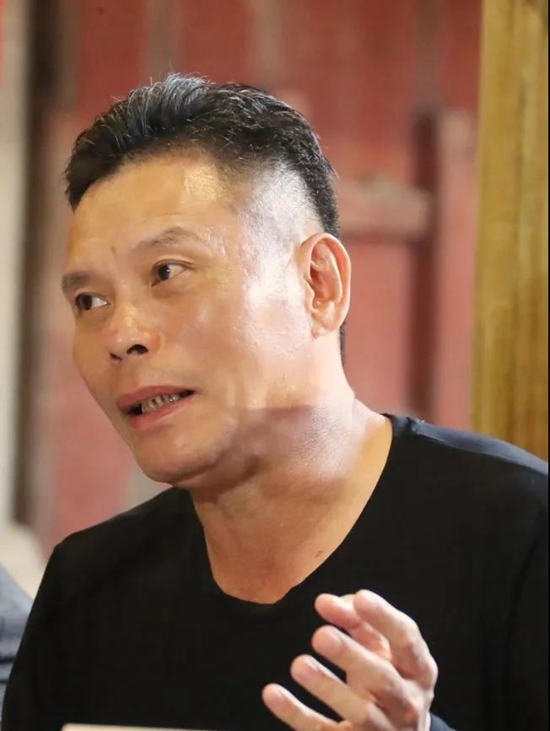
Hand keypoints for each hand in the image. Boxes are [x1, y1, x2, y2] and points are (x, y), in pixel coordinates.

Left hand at [263, 590, 437, 730]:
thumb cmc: (387, 678)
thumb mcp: (382, 651)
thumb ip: (361, 622)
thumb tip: (334, 602)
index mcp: (418, 669)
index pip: (407, 640)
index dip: (385, 618)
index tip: (360, 598)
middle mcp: (407, 702)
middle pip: (383, 680)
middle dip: (352, 657)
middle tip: (320, 635)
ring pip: (360, 713)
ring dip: (328, 688)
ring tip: (299, 664)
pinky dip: (297, 714)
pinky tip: (273, 693)